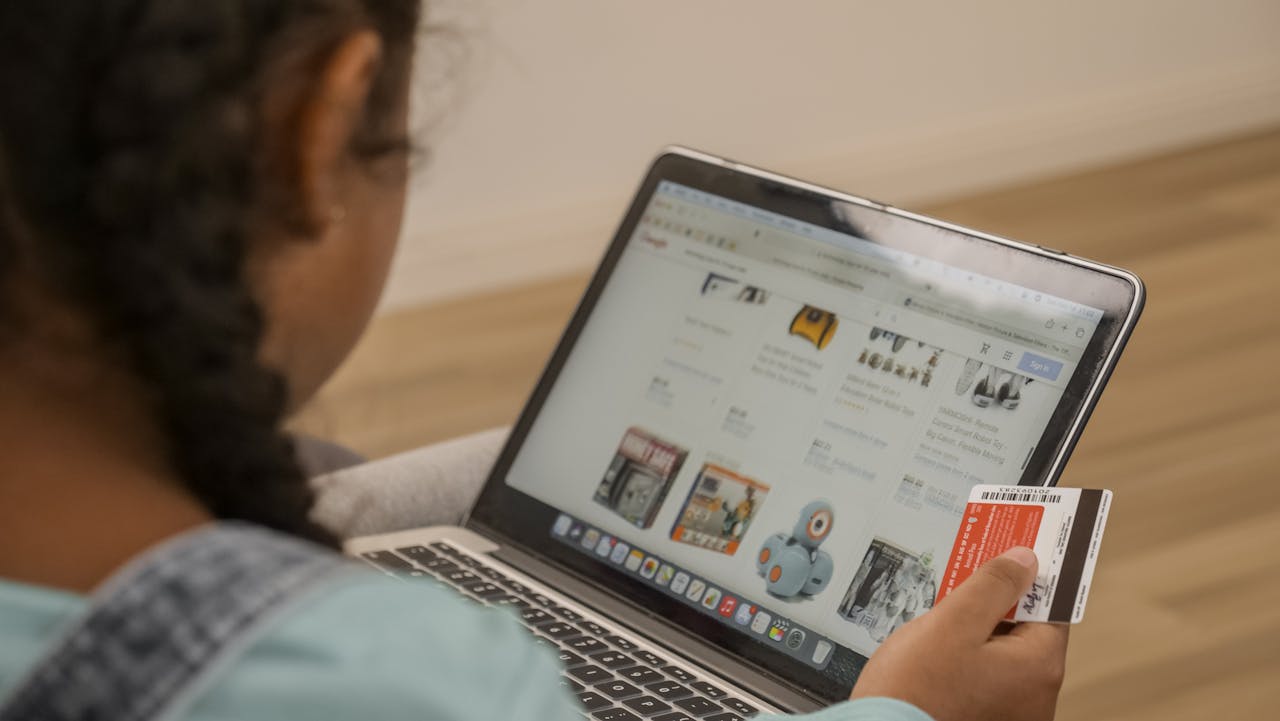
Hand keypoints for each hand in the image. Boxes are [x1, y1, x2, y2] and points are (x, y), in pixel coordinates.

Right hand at [850, 546, 1068, 720]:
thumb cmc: (914, 690)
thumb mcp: (952, 623)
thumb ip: (992, 586)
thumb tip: (1025, 561)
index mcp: (1038, 670)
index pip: (1049, 609)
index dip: (1026, 580)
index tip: (1009, 558)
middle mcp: (1035, 698)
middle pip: (1024, 633)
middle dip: (994, 605)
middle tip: (963, 583)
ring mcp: (1011, 715)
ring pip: (1002, 656)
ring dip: (977, 633)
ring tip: (941, 620)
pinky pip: (986, 679)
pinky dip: (967, 660)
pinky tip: (936, 652)